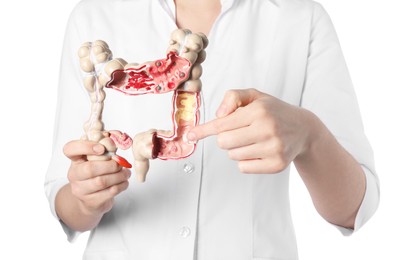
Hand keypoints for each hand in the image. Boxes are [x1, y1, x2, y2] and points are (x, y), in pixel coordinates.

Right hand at [63, 140, 130, 215]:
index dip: (85, 146)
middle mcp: (74, 175)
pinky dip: (121, 185)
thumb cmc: (97, 175)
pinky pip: (109, 192)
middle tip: (121, 164)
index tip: (102, 148)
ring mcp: (80, 190)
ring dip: (119, 176)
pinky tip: (124, 182)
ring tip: (126, 173)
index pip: (70, 149)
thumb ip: (104, 148)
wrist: (91, 200)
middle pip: (90, 169)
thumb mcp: (97, 160)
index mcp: (75, 160)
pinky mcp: (91, 201)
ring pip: (101, 182)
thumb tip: (116, 138)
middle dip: (110, 165)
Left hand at [187, 88, 312, 172]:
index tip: (190, 135)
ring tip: (253, 139)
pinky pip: (244, 167)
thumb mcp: (255, 96)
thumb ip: (233, 97)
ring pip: (233, 155)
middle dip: (225, 138)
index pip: (221, 124)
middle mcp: (267, 129)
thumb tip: (218, 115)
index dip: (204, 130)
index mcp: (259, 111)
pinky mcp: (276, 165)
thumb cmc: (273, 111)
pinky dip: (246, 161)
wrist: (303, 129)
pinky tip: (259, 150)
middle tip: (238, 131)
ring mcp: (273, 149)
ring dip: (236, 149)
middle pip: (224, 142)